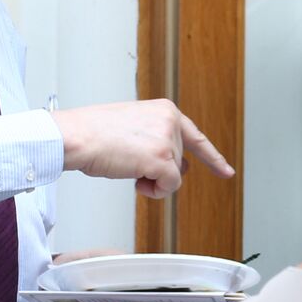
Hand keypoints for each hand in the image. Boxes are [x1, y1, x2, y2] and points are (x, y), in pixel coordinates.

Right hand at [51, 99, 234, 197]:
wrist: (75, 136)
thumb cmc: (93, 133)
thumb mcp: (133, 126)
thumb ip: (157, 139)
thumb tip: (175, 166)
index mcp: (165, 110)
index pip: (195, 137)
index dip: (212, 158)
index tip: (226, 171)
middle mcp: (170, 121)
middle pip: (179, 162)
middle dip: (159, 171)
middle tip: (132, 163)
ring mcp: (167, 139)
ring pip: (174, 177)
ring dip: (152, 180)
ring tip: (127, 165)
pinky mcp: (162, 158)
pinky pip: (169, 187)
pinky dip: (154, 191)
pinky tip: (137, 180)